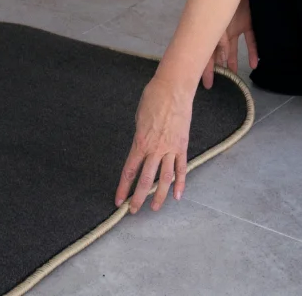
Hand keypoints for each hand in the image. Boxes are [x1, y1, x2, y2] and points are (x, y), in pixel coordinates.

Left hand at [116, 75, 194, 212]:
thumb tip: (141, 149)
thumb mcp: (138, 119)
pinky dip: (180, 184)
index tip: (118, 200)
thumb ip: (140, 138)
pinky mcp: (182, 146)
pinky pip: (181, 169)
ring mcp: (170, 149)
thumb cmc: (152, 99)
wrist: (173, 89)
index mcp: (140, 142)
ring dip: (159, 196)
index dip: (123, 188)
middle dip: (138, 198)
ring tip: (154, 208)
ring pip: (165, 179)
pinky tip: (178, 196)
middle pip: (146, 180)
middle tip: (133, 211)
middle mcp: (155, 149)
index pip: (129, 171)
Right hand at [204, 0, 257, 89]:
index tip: (205, 83)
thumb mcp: (220, 16)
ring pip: (234, 49)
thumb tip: (221, 58)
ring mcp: (235, 26)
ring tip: (235, 76)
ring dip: (234, 62)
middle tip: (214, 84)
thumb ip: (219, 37)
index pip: (205, 52)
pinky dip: (253, 51)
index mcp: (211, 28)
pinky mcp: (249, 22)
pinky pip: (251, 39)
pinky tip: (256, 63)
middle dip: (216, 68)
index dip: (204, 68)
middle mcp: (221, 29)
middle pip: (217, 52)